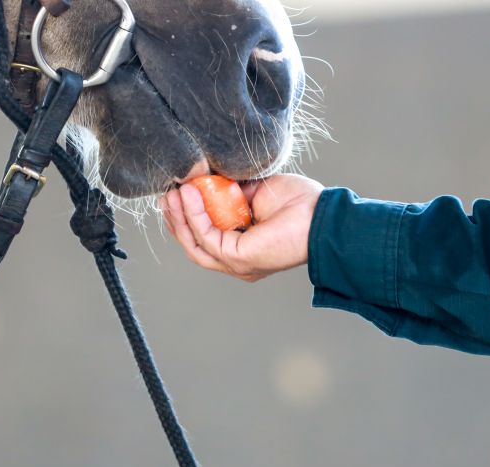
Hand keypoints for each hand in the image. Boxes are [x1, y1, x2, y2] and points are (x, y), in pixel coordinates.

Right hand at [161, 174, 323, 281]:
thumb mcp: (257, 191)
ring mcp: (237, 263)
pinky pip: (206, 237)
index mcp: (244, 246)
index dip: (187, 216)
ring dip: (179, 217)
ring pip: (194, 244)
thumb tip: (208, 180)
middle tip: (166, 193)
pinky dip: (194, 215)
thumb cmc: (301, 205)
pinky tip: (189, 194)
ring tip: (172, 192)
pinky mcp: (238, 259)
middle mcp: (238, 261)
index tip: (177, 191)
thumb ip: (232, 191)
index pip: (205, 237)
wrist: (323, 215)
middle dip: (176, 218)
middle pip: (194, 243)